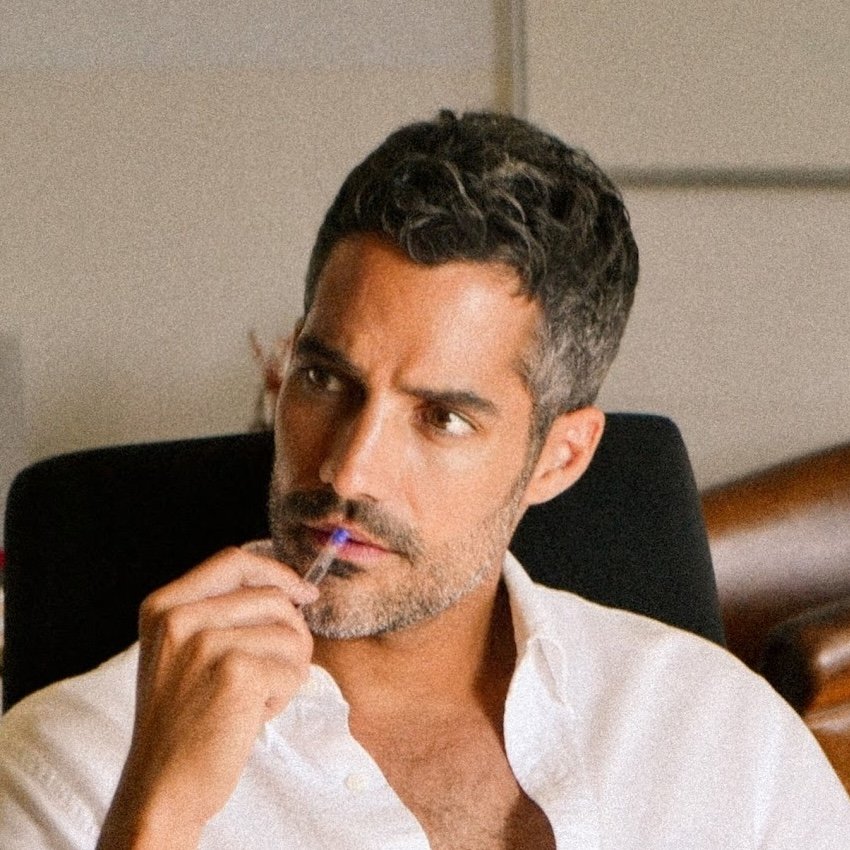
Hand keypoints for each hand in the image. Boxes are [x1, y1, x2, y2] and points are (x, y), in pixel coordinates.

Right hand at [98, 546, 318, 848]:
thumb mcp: (183, 651)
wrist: (162, 785)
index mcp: (164, 606)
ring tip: (256, 696)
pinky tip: (253, 714)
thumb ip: (223, 613)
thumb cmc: (184, 719)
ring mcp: (206, 644)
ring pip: (290, 634)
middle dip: (292, 633)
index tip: (303, 592)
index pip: (233, 560)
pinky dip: (283, 695)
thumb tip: (296, 590)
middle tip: (278, 669)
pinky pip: (292, 670)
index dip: (276, 571)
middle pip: (272, 596)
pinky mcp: (236, 673)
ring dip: (288, 669)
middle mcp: (180, 618)